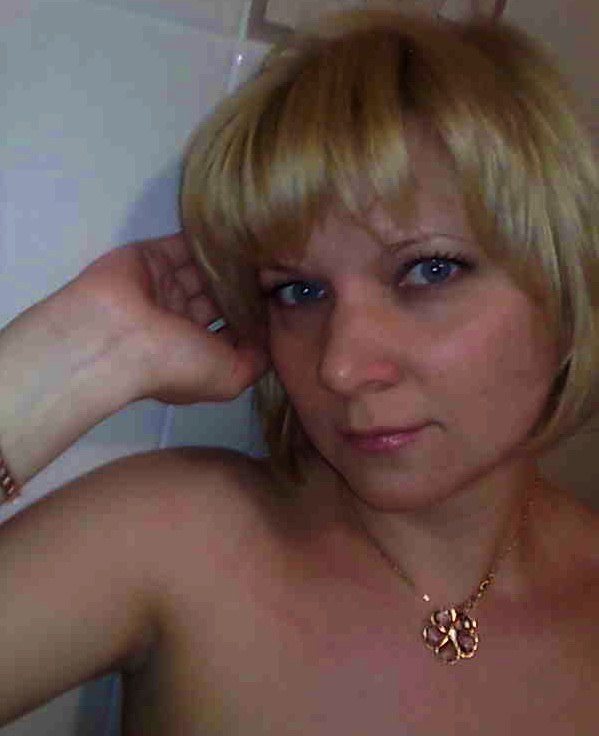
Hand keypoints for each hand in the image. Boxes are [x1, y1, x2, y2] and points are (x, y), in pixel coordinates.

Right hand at [71, 234, 268, 404]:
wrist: (113, 336)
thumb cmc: (172, 363)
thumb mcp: (228, 378)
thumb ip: (255, 361)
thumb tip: (269, 343)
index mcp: (193, 351)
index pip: (231, 331)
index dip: (255, 318)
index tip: (284, 301)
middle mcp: (179, 320)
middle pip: (220, 297)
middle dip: (246, 286)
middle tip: (280, 268)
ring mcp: (164, 287)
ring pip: (204, 271)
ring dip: (230, 262)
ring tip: (265, 249)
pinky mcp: (151, 256)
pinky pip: (184, 245)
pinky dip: (207, 240)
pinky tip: (237, 234)